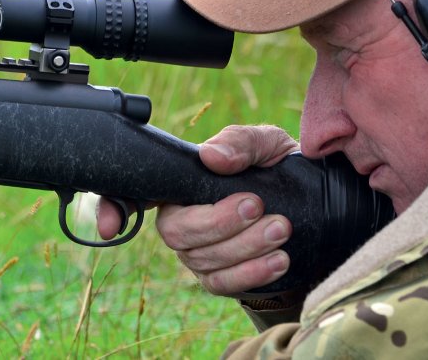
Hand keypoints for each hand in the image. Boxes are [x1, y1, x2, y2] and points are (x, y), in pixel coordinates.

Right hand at [97, 125, 298, 295]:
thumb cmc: (280, 168)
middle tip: (257, 204)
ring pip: (202, 259)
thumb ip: (240, 143)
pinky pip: (223, 283)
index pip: (135, 193)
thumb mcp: (266, 144)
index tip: (109, 226)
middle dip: (217, 222)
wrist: (318, 205)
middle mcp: (182, 219)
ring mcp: (198, 252)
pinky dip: (252, 272)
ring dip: (245, 246)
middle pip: (176, 232)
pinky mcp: (220, 278)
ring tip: (282, 227)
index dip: (112, 208)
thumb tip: (211, 157)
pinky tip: (279, 258)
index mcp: (181, 183)